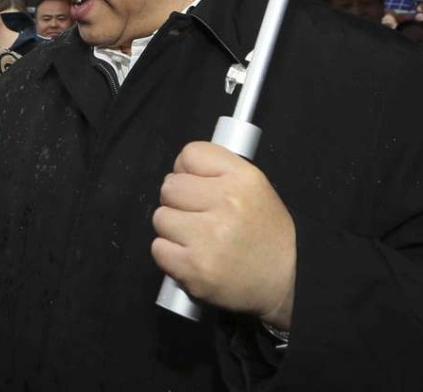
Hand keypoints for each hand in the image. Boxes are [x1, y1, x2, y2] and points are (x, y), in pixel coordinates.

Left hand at [151, 142, 295, 328]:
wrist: (281, 286)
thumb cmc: (264, 236)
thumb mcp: (256, 190)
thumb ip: (219, 173)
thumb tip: (177, 169)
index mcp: (244, 179)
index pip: (190, 154)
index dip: (188, 170)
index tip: (196, 185)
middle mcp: (228, 203)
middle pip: (170, 186)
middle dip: (178, 201)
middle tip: (198, 217)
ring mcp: (209, 237)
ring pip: (161, 217)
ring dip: (172, 229)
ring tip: (197, 239)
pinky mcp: (194, 267)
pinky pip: (158, 248)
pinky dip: (169, 254)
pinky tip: (191, 257)